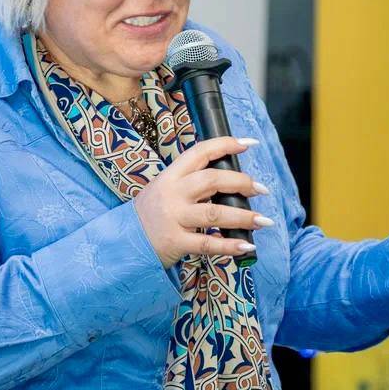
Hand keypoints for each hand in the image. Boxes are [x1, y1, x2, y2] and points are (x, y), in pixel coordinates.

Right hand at [133, 136, 271, 267]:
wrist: (125, 241)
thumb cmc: (150, 214)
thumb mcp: (164, 188)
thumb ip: (190, 182)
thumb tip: (228, 180)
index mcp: (170, 176)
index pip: (199, 152)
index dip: (225, 145)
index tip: (248, 143)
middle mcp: (172, 194)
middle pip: (212, 180)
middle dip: (241, 182)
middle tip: (260, 189)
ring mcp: (173, 218)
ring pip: (215, 213)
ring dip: (243, 216)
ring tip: (263, 221)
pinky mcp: (176, 242)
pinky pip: (208, 244)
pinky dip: (230, 245)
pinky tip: (247, 246)